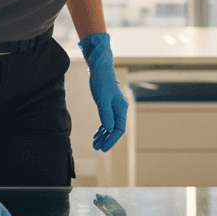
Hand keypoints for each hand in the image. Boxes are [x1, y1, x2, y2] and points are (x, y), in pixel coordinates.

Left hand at [78, 33, 127, 150]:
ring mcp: (113, 107)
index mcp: (121, 108)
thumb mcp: (102, 99)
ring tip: (95, 144)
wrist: (99, 67)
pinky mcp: (106, 104)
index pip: (119, 129)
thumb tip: (109, 129)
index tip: (104, 148)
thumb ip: (106, 114)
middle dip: (106, 139)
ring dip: (103, 135)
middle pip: (115, 129)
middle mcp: (119, 109)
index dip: (112, 140)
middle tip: (97, 148)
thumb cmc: (102, 81)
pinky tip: (97, 134)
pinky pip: (106, 120)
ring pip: (110, 125)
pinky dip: (101, 128)